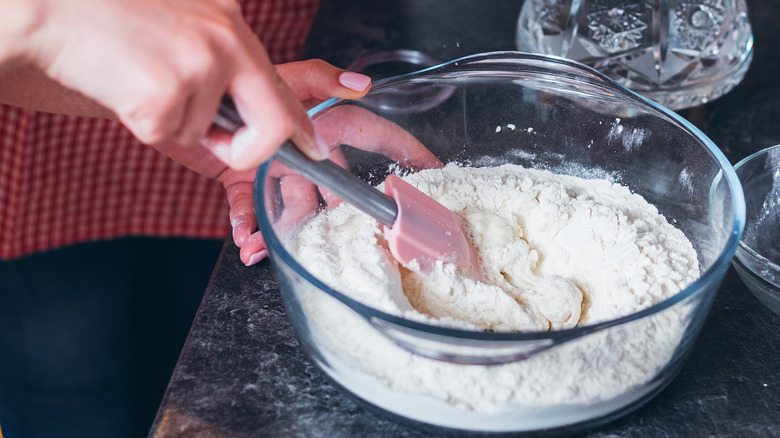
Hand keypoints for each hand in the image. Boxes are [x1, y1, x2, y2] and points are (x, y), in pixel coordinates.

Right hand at [4, 0, 336, 169]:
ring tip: (138, 78)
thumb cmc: (111, 23)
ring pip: (202, 135)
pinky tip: (123, 85)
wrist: (50, 8)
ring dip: (170, 124)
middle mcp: (225, 40)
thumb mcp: (184, 30)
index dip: (302, 123)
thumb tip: (244, 110)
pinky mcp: (165, 90)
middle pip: (271, 123)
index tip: (315, 146)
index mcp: (231, 26)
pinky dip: (143, 125)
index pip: (284, 84)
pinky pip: (167, 137)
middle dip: (248, 151)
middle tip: (216, 146)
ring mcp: (198, 64)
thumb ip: (221, 63)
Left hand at [154, 59, 385, 264]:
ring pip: (292, 209)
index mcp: (324, 124)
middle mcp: (306, 149)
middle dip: (334, 216)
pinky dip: (248, 229)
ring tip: (268, 246)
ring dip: (282, 232)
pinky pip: (252, 212)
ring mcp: (276, 168)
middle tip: (335, 238)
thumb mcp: (284, 75)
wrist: (186, 98)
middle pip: (334, 189)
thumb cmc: (236, 79)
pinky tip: (246, 242)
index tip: (431, 171)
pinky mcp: (243, 182)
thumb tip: (364, 84)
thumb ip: (322, 78)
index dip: (405, 152)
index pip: (374, 136)